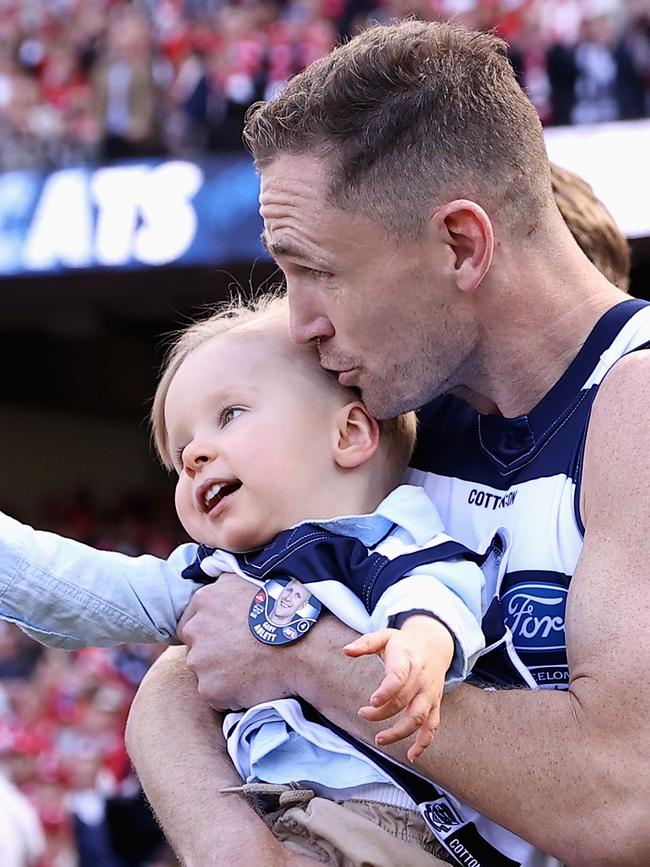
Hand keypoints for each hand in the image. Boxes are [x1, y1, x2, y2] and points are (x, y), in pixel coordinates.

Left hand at [178, 573, 296, 709]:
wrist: (305, 648)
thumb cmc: (285, 612)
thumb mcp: (252, 579)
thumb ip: (226, 582)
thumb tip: (216, 579)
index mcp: (204, 600)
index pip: (192, 619)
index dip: (211, 629)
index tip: (229, 635)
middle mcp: (195, 629)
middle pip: (195, 645)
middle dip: (213, 650)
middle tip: (241, 652)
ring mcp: (200, 661)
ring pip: (205, 671)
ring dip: (221, 672)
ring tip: (250, 668)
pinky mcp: (210, 689)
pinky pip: (216, 694)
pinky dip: (230, 693)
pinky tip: (252, 683)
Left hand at [343, 615, 453, 760]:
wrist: (434, 645)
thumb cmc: (403, 643)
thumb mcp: (385, 636)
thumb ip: (365, 643)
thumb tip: (346, 650)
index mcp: (407, 659)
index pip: (399, 678)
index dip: (386, 691)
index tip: (372, 701)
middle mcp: (421, 678)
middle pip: (403, 701)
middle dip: (381, 713)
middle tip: (363, 713)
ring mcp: (429, 693)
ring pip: (418, 718)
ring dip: (400, 732)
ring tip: (379, 739)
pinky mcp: (435, 704)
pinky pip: (432, 727)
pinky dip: (424, 743)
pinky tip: (411, 756)